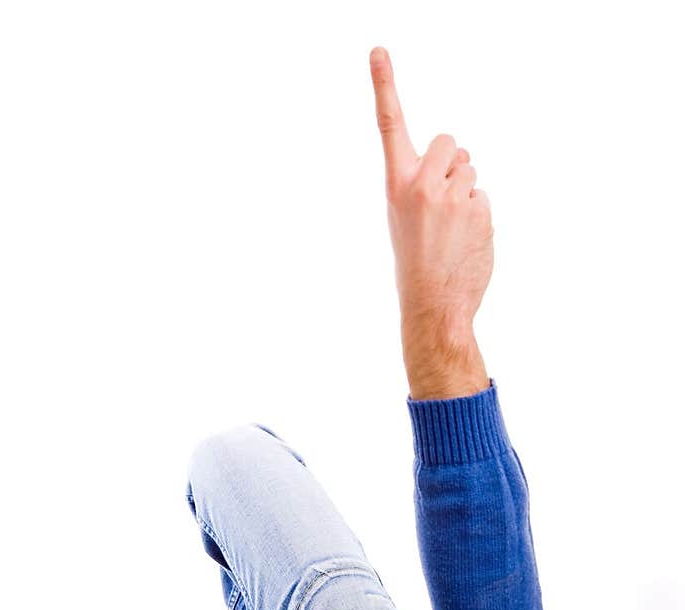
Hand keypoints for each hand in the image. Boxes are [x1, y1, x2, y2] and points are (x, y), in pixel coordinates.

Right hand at [369, 47, 493, 340]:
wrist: (433, 306)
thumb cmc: (415, 264)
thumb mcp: (404, 218)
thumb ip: (423, 181)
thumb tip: (462, 158)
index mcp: (396, 186)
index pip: (390, 127)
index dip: (384, 87)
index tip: (378, 51)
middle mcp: (422, 185)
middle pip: (450, 143)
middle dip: (452, 163)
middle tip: (441, 205)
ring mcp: (453, 197)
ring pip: (469, 170)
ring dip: (465, 192)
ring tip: (451, 230)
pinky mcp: (479, 209)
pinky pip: (482, 195)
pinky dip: (477, 214)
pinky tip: (464, 241)